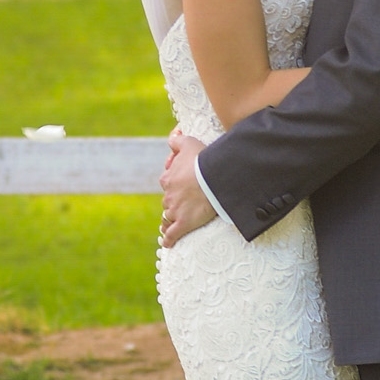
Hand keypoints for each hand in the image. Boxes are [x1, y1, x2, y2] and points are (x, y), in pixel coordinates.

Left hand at [160, 130, 217, 245]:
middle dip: (174, 202)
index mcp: (168, 178)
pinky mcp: (183, 224)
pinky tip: (168, 243)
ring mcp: (175, 211)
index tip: (182, 183)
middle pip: (168, 200)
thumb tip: (173, 136)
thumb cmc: (202, 160)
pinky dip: (168, 239)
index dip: (174, 182)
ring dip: (170, 219)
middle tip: (186, 202)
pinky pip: (171, 235)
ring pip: (168, 217)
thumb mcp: (189, 143)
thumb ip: (178, 140)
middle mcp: (168, 196)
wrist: (212, 179)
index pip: (167, 181)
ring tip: (174, 222)